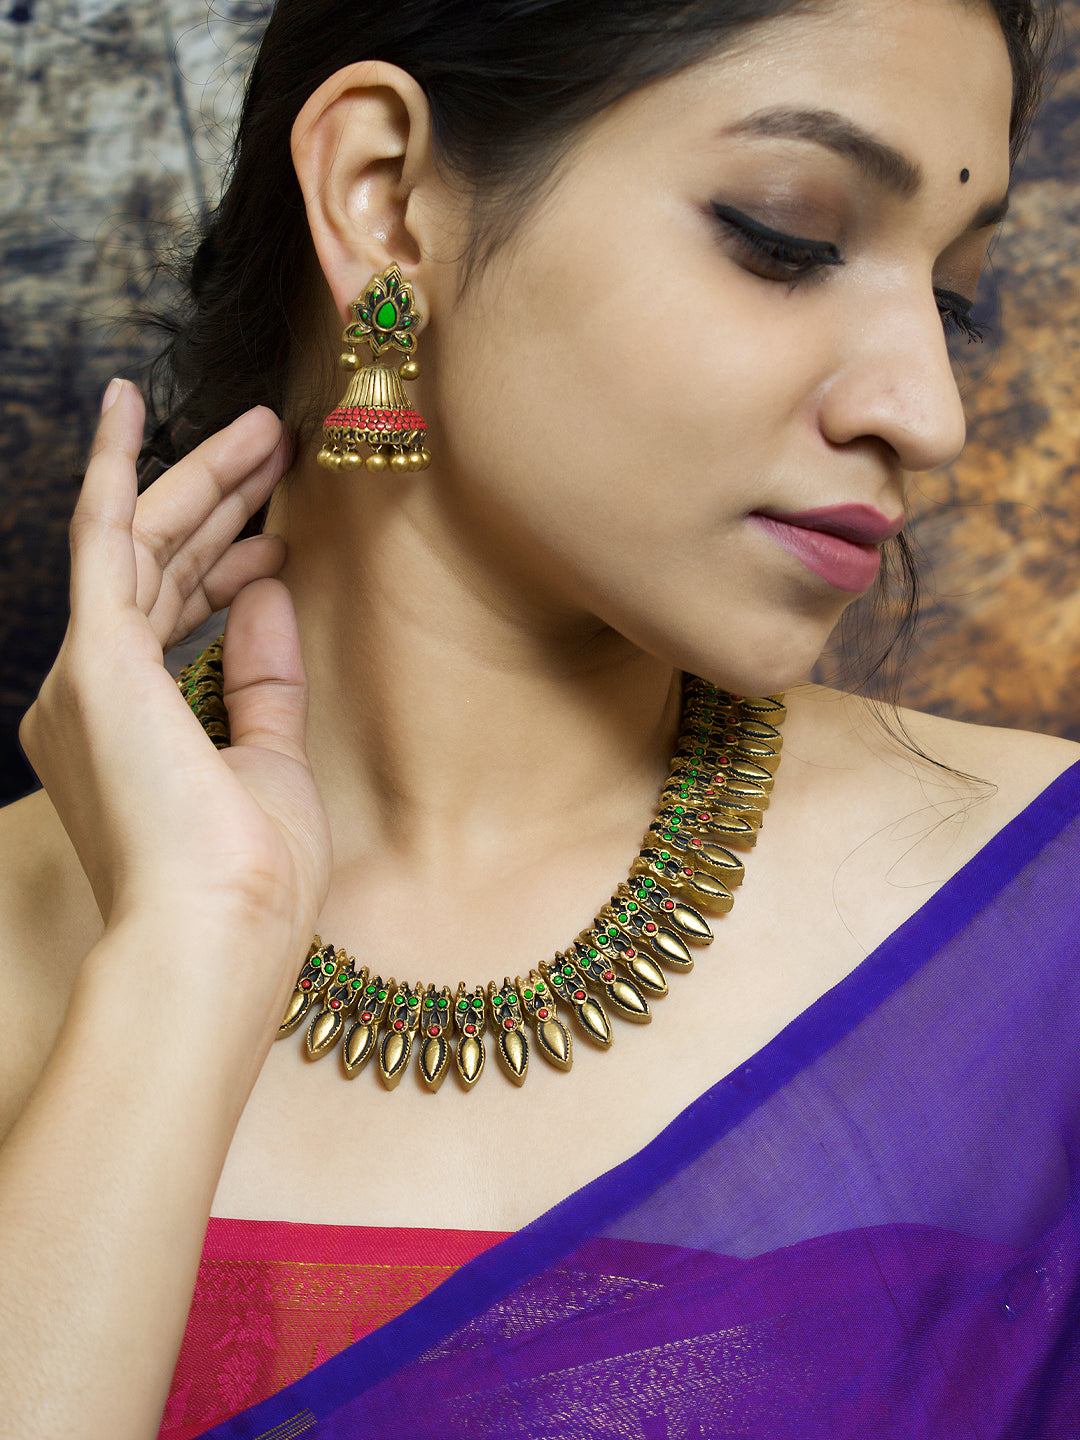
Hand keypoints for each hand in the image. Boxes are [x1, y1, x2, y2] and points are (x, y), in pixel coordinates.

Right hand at [19, 381, 330, 1011]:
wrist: (216, 936)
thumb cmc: (249, 878)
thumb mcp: (270, 758)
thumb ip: (261, 675)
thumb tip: (268, 588)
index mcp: (129, 727)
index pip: (171, 617)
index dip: (226, 566)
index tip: (278, 541)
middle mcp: (91, 694)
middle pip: (159, 567)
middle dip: (221, 501)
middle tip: (276, 444)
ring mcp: (86, 674)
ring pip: (143, 544)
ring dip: (203, 480)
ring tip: (264, 427)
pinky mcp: (96, 658)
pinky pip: (103, 537)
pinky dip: (116, 467)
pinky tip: (127, 406)